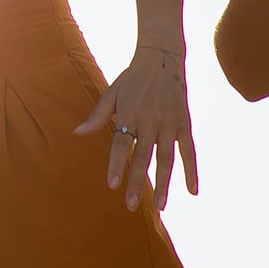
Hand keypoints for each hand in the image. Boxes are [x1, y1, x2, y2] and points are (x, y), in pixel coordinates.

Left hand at [75, 46, 198, 210]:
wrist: (162, 60)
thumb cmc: (131, 79)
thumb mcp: (111, 92)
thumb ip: (97, 116)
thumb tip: (77, 134)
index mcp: (129, 113)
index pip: (121, 143)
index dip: (117, 164)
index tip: (112, 185)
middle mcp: (151, 121)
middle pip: (144, 156)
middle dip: (138, 182)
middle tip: (131, 206)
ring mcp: (170, 124)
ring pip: (167, 159)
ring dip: (164, 184)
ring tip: (160, 207)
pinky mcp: (185, 124)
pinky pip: (189, 151)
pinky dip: (192, 171)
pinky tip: (191, 191)